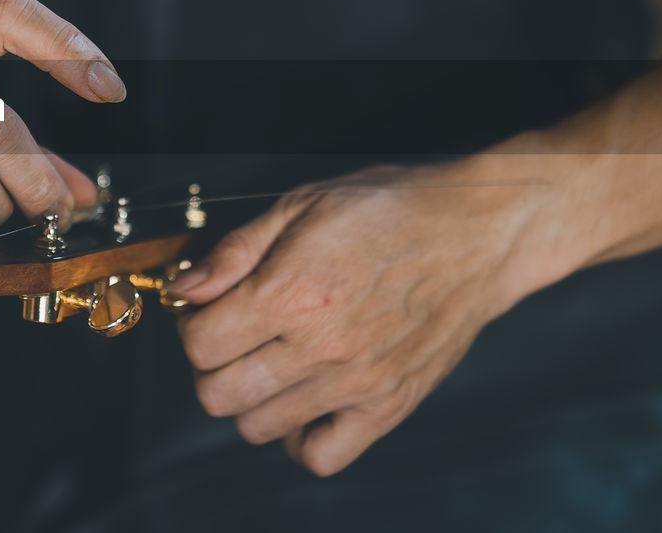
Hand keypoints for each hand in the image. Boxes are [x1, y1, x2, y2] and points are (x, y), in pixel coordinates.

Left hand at [171, 162, 548, 475]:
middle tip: (231, 337)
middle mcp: (321, 346)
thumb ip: (235, 252)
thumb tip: (185, 288)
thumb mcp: (301, 205)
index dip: (192, 325)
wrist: (477, 232)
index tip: (207, 310)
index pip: (200, 345)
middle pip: (218, 395)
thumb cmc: (389, 210)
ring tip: (266, 362)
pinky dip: (298, 438)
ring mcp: (356, 383)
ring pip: (257, 427)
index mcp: (291, 293)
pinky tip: (300, 402)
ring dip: (248, 398)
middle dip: (210, 365)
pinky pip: (321, 456)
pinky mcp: (388, 406)